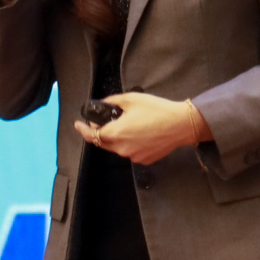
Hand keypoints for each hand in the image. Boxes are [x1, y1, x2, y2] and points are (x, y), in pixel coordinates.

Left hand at [76, 92, 210, 165]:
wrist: (180, 125)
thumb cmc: (156, 110)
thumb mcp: (131, 99)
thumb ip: (113, 101)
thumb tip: (103, 104)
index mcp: (115, 133)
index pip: (92, 135)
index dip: (83, 130)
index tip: (78, 124)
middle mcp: (122, 148)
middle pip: (103, 143)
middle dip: (99, 133)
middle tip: (100, 122)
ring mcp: (133, 156)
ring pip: (118, 148)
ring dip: (116, 138)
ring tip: (127, 125)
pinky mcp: (144, 160)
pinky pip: (131, 152)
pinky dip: (130, 144)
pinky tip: (140, 134)